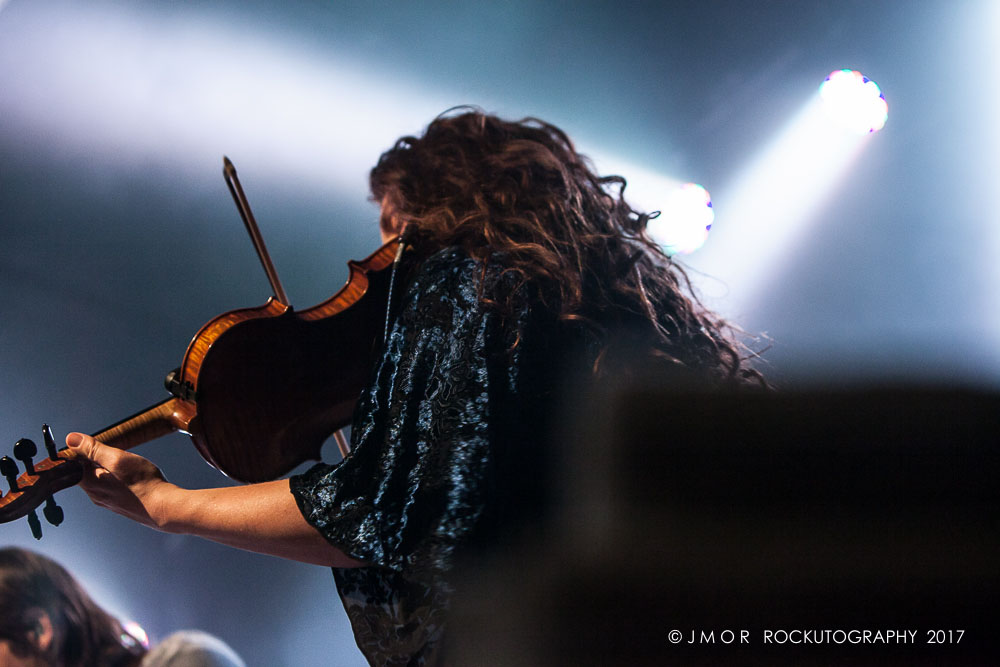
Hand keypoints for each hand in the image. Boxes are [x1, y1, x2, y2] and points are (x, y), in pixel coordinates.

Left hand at [64, 433, 179, 530]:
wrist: (162, 507)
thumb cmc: (142, 483)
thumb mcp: (117, 458)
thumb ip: (93, 449)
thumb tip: (71, 439)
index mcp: (89, 483)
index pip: (74, 462)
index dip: (86, 450)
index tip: (102, 447)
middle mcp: (95, 494)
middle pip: (88, 470)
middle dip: (100, 459)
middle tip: (119, 455)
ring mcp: (107, 501)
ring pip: (101, 478)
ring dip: (111, 469)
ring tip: (128, 466)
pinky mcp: (119, 504)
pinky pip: (112, 486)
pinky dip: (119, 478)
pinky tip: (132, 477)